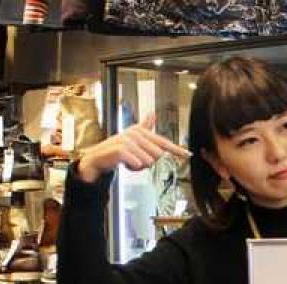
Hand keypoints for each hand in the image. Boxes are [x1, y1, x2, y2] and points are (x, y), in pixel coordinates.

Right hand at [76, 113, 190, 183]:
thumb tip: (153, 113)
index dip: (177, 150)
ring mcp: (128, 141)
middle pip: (158, 156)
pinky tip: (124, 164)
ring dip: (139, 166)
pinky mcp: (122, 150)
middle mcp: (136, 133)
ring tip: (129, 161)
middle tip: (135, 159)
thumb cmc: (118, 149)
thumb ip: (144, 126)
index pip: (163, 142)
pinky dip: (133, 168)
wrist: (98, 157)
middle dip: (147, 162)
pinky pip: (138, 164)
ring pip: (149, 162)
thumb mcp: (133, 138)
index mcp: (141, 131)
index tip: (188, 155)